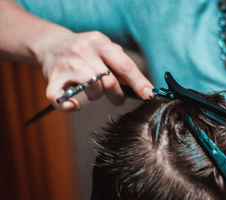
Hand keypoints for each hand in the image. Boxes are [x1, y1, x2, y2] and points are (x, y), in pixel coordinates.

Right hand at [34, 30, 153, 110]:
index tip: (149, 95)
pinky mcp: (51, 78)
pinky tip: (75, 105)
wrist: (51, 44)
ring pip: (91, 89)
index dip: (138, 82)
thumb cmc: (87, 52)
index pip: (124, 65)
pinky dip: (69, 106)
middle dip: (117, 94)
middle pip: (109, 81)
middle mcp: (82, 50)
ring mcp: (66, 64)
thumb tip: (145, 89)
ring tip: (95, 92)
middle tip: (117, 98)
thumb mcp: (106, 50)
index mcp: (100, 42)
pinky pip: (60, 98)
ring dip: (97, 96)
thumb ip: (123, 67)